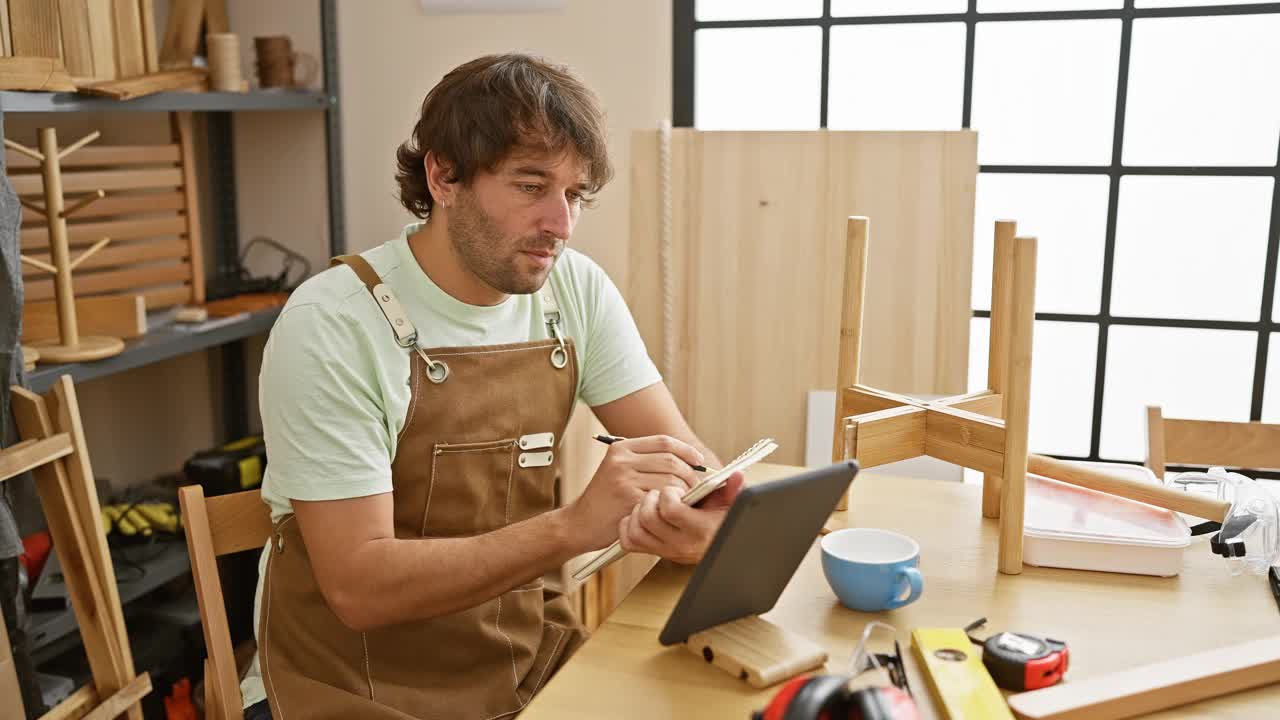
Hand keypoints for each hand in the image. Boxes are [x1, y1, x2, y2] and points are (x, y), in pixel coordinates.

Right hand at [565, 435, 705, 550]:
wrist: (580, 523)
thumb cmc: (606, 500)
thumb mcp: (619, 470)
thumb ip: (646, 461)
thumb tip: (689, 460)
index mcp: (621, 448)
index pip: (664, 442)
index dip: (686, 450)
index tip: (698, 462)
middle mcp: (621, 460)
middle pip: (671, 460)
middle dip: (690, 474)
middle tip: (696, 487)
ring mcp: (623, 479)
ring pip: (670, 480)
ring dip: (684, 492)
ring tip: (683, 500)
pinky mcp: (628, 499)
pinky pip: (662, 499)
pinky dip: (672, 505)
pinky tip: (669, 511)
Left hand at [618, 471, 744, 563]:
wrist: (719, 548)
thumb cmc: (723, 521)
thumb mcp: (731, 505)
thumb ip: (733, 489)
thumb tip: (737, 475)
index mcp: (700, 529)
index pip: (670, 510)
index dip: (668, 493)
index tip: (675, 489)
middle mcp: (681, 544)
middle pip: (648, 518)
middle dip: (650, 499)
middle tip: (659, 493)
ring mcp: (666, 551)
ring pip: (636, 530)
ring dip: (638, 511)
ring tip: (650, 503)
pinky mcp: (655, 553)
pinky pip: (629, 541)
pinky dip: (629, 525)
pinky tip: (640, 514)